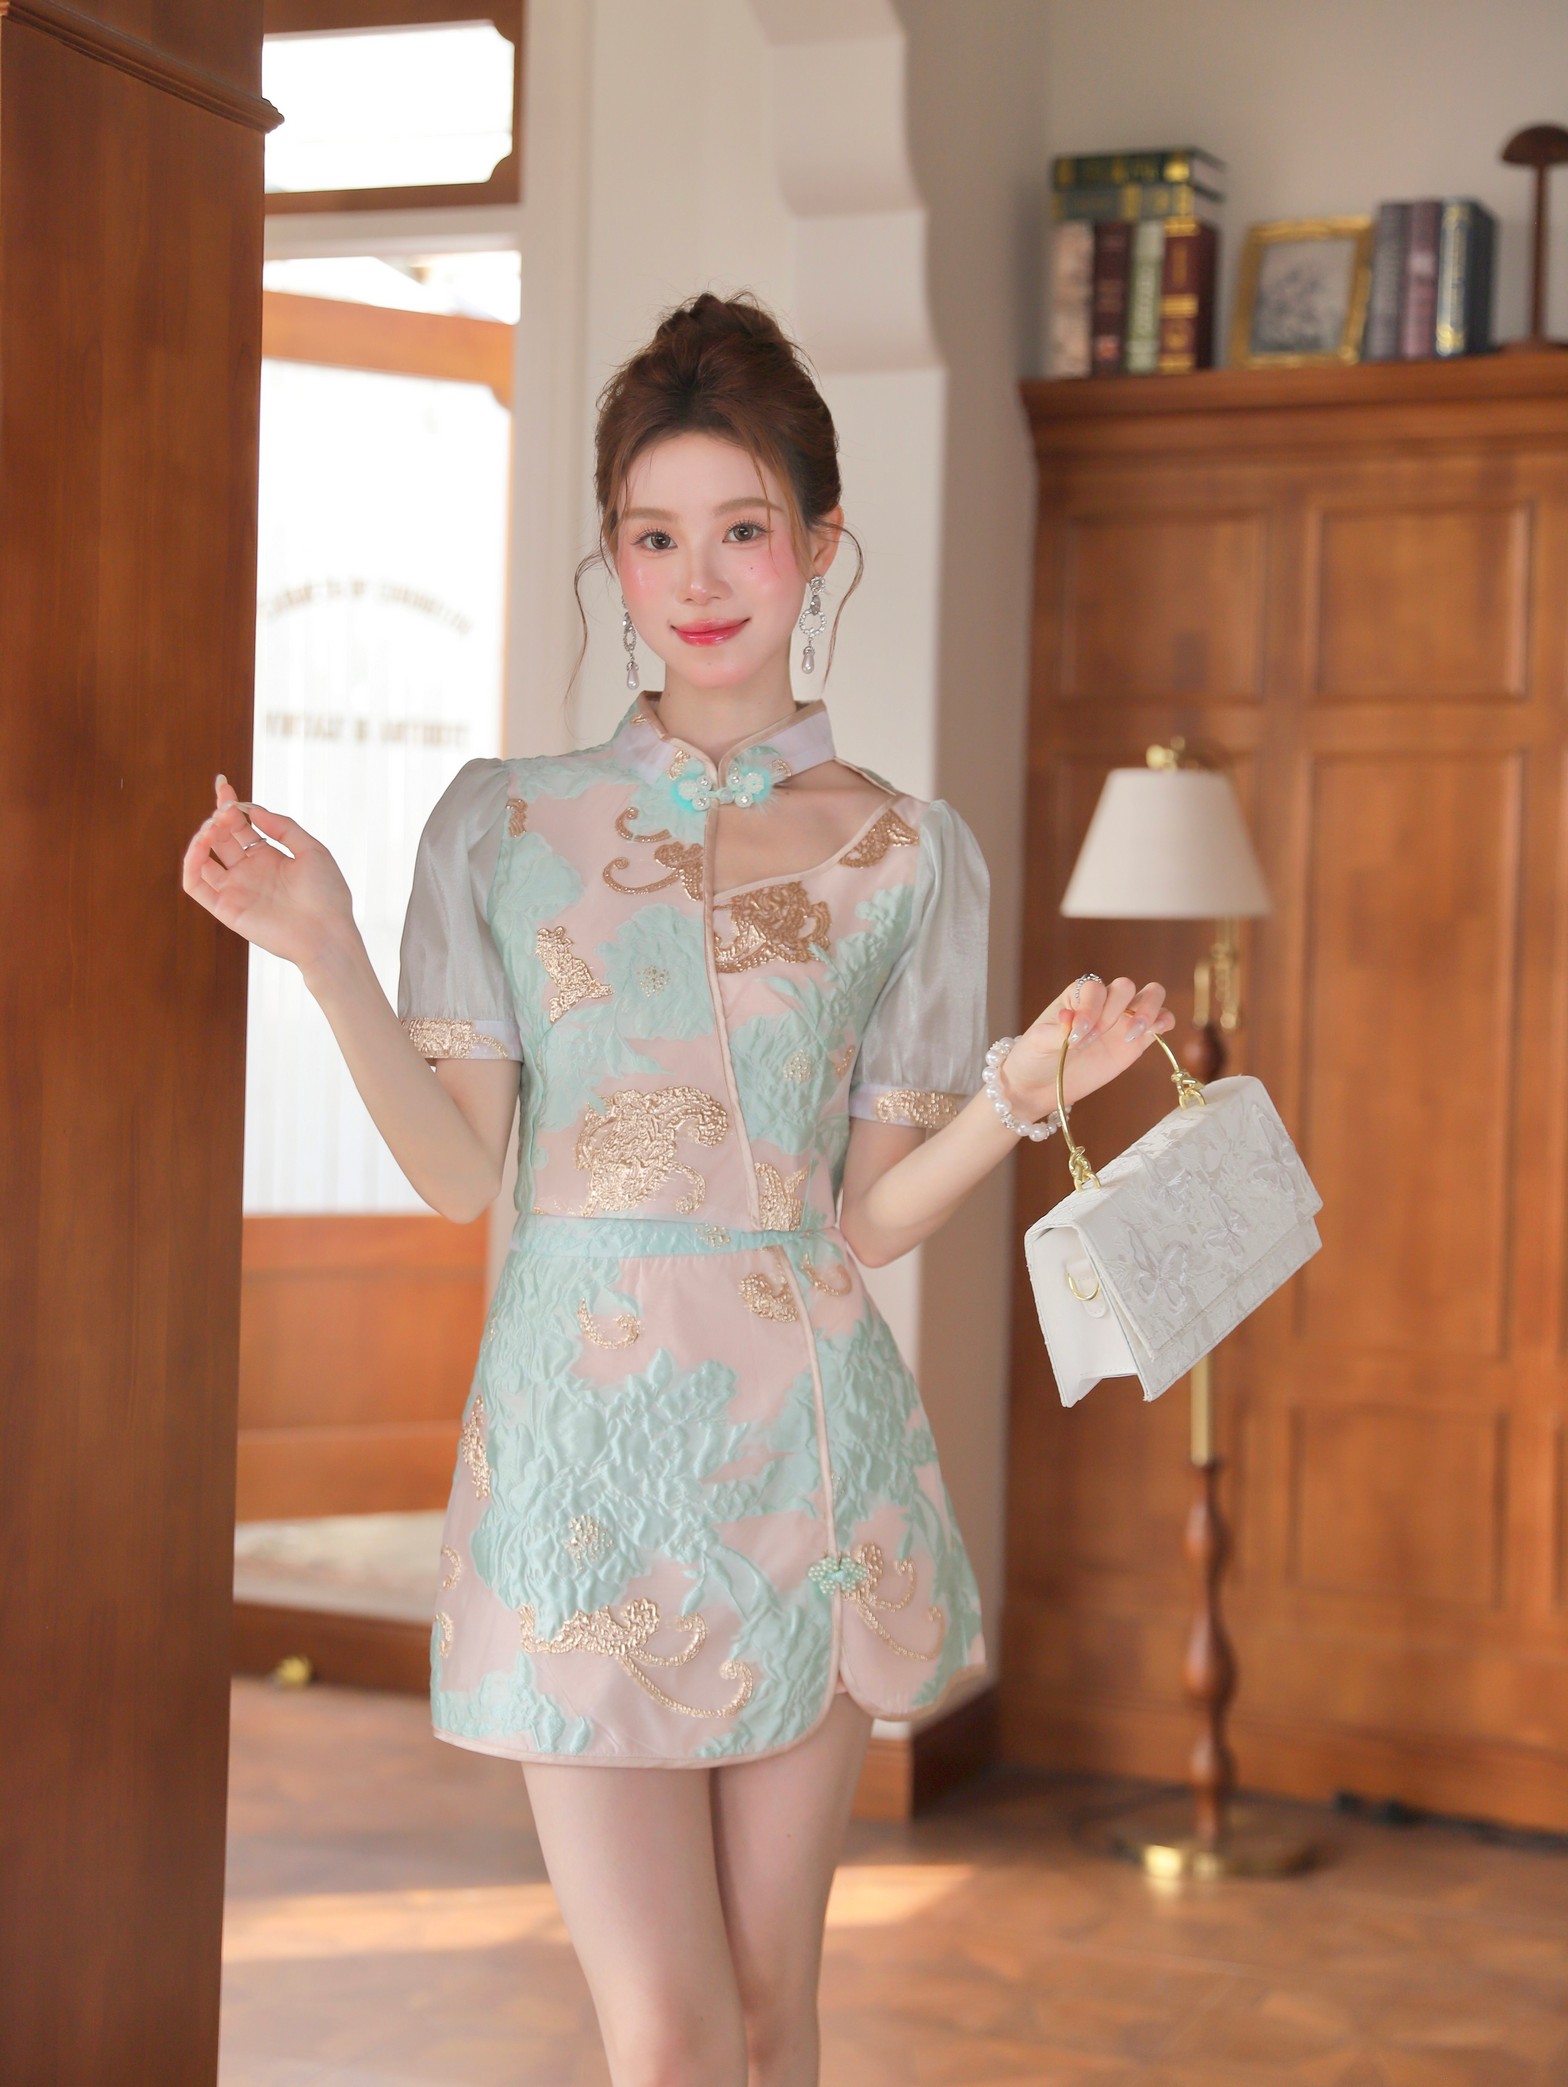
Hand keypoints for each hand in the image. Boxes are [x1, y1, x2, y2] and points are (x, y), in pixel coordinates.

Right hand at [181, 775, 357, 973]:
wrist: (327, 935)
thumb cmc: (327, 895)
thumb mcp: (312, 850)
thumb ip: (283, 827)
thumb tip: (253, 809)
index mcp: (270, 857)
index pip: (241, 826)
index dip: (230, 805)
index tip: (223, 784)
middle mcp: (249, 872)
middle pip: (222, 838)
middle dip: (218, 817)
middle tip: (223, 809)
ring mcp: (236, 890)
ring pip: (203, 860)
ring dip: (201, 839)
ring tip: (214, 827)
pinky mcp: (225, 909)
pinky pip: (196, 885)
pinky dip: (191, 863)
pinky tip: (202, 845)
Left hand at [999, 974, 1175, 1121]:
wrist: (1040, 1085)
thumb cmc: (1035, 1057)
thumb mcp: (1038, 1044)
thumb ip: (1055, 1032)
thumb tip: (1069, 1019)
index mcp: (1078, 995)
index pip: (1095, 989)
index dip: (1090, 1009)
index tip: (1075, 1037)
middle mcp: (1104, 1003)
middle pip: (1126, 987)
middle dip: (1113, 1012)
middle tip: (1095, 1039)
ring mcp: (1123, 1020)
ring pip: (1151, 996)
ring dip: (1147, 1010)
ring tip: (1130, 1035)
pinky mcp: (1137, 1042)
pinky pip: (1161, 1022)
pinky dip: (1165, 1021)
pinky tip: (1157, 1032)